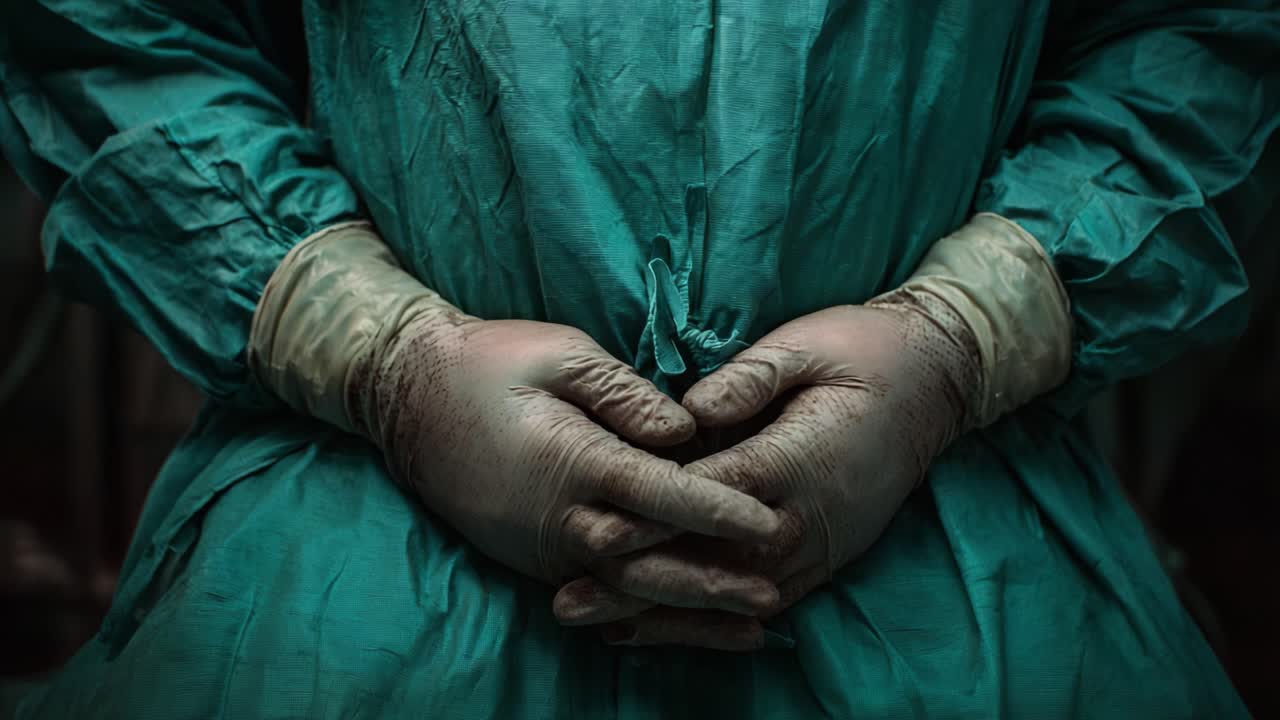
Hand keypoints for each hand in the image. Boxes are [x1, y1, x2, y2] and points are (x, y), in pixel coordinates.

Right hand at [363, 312, 782, 611]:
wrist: (405, 396)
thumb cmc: (489, 362)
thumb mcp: (562, 355)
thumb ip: (625, 395)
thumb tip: (685, 433)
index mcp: (572, 460)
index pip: (661, 495)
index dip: (718, 511)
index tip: (767, 524)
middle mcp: (558, 517)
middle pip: (648, 564)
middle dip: (713, 582)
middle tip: (773, 594)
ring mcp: (540, 547)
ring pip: (624, 594)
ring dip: (686, 614)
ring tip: (746, 629)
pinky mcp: (530, 558)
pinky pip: (595, 595)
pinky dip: (641, 615)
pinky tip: (679, 626)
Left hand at [553, 295, 980, 647]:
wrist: (936, 380)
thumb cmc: (862, 352)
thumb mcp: (803, 345)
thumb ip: (746, 380)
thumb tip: (686, 414)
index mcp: (797, 457)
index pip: (709, 497)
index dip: (648, 517)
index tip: (593, 532)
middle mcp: (809, 515)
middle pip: (713, 563)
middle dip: (640, 585)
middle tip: (571, 601)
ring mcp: (823, 544)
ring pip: (736, 597)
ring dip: (669, 616)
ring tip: (602, 628)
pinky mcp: (829, 557)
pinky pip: (767, 600)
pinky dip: (715, 619)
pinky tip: (669, 627)